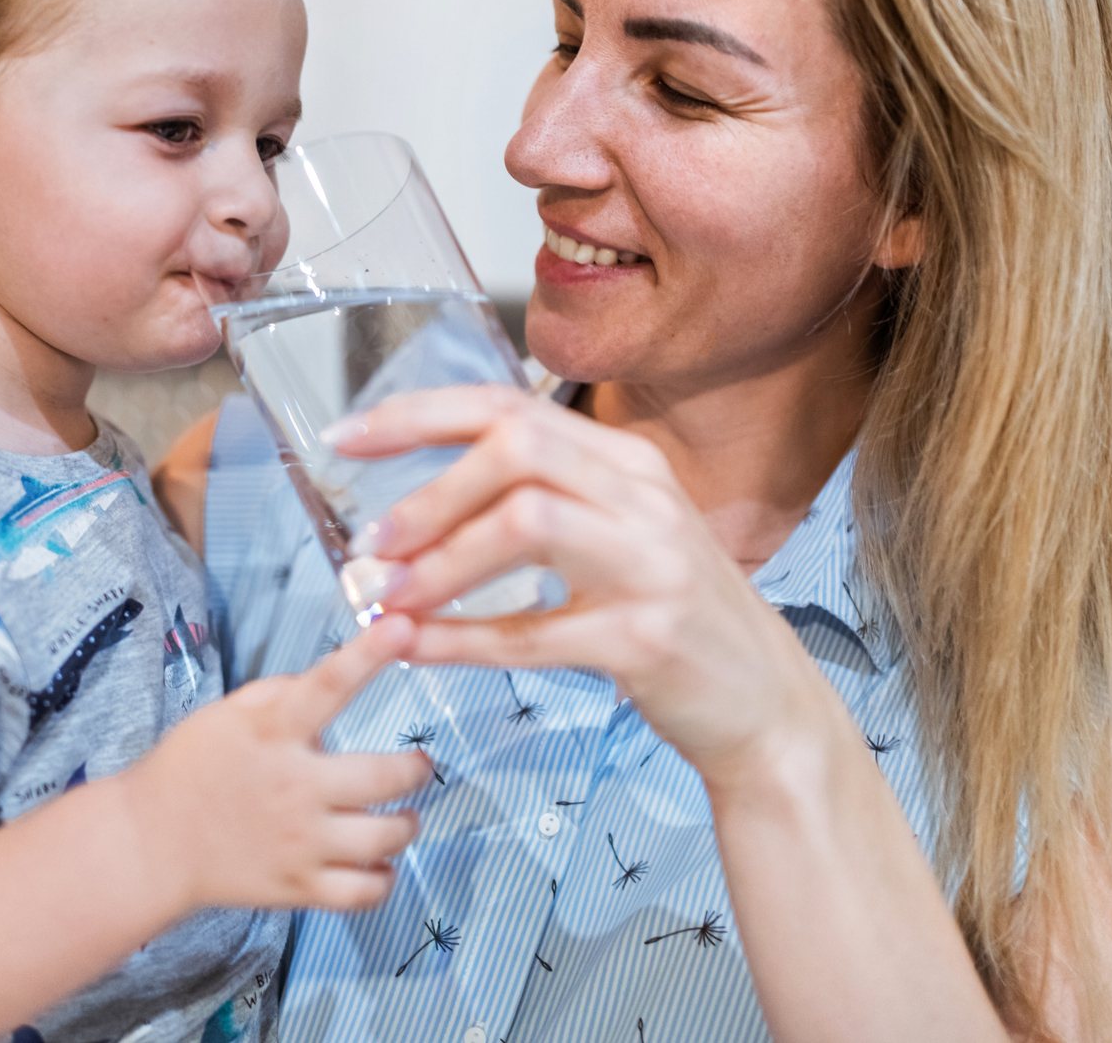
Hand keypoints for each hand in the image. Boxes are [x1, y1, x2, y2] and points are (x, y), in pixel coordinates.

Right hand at [123, 615, 431, 913]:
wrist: (150, 843)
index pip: (328, 685)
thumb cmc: (189, 768)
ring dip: (406, 823)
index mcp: (272, 733)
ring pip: (386, 837)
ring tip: (402, 815)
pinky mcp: (299, 888)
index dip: (368, 654)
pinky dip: (383, 879)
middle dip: (415, 768)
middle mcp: (294, 787)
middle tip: (417, 764)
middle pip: (385, 777)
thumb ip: (281, 694)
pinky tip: (376, 862)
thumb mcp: (227, 713)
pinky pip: (365, 893)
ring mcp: (300, 843)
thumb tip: (331, 681)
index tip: (401, 627)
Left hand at [331, 385, 838, 788]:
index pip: (509, 406)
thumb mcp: (615, 538)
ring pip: (526, 525)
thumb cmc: (673, 618)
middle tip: (371, 540)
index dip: (419, 415)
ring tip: (386, 595)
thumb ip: (536, 504)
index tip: (347, 436)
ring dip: (441, 561)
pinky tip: (416, 648)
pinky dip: (463, 640)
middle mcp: (643, 497)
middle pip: (517, 450)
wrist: (764, 703)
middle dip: (429, 491)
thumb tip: (416, 507)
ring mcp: (652, 565)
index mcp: (626, 462)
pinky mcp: (648, 639)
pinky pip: (537, 632)